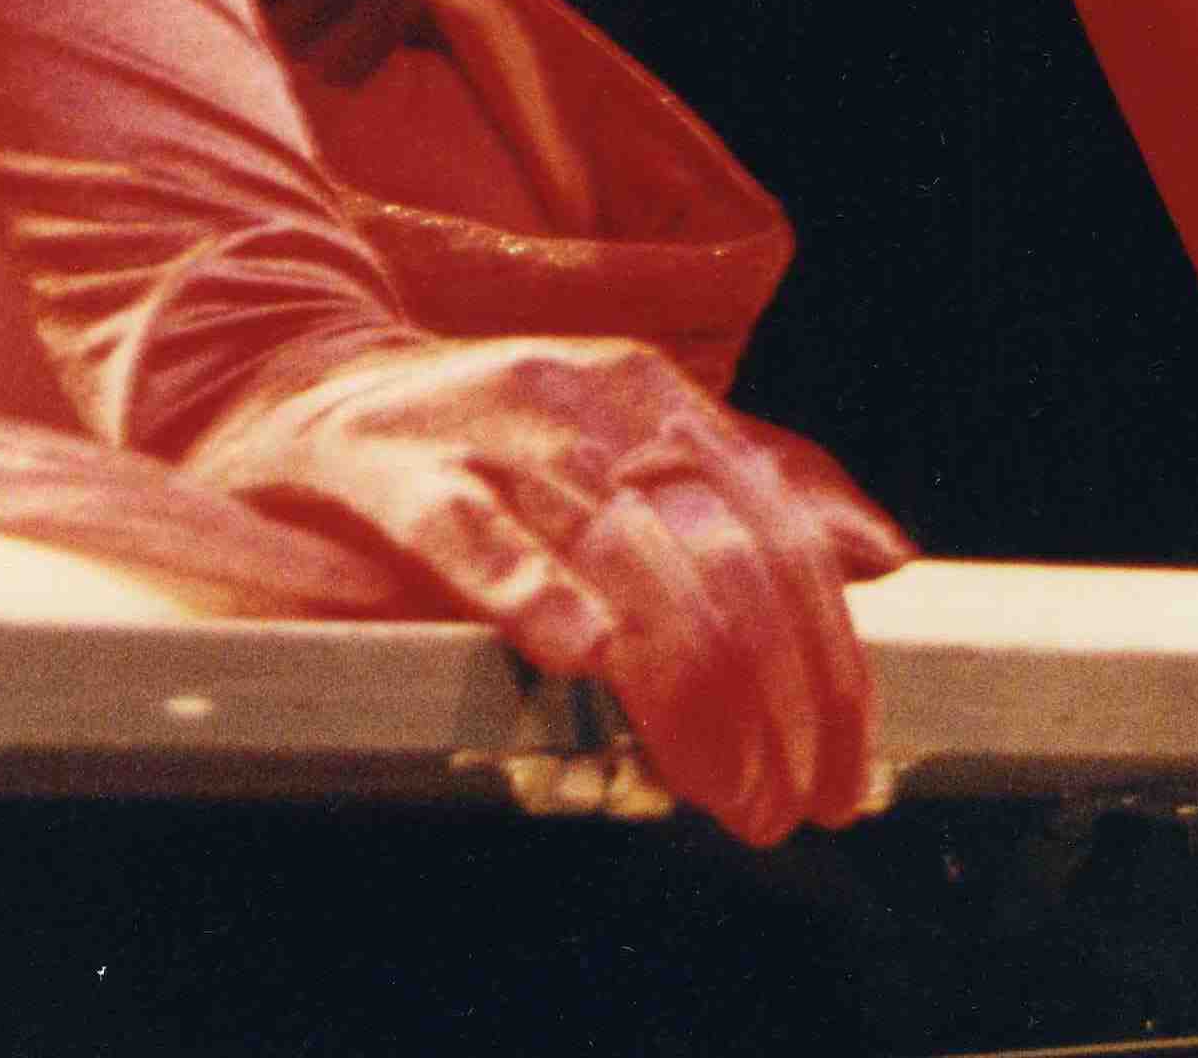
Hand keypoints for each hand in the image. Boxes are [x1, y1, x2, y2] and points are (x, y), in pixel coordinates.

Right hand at [185, 333, 915, 841]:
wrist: (314, 391)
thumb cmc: (495, 443)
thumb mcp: (629, 445)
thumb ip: (746, 494)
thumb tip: (883, 554)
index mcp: (657, 398)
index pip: (775, 531)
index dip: (823, 659)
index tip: (843, 771)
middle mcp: (591, 401)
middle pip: (714, 551)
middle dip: (768, 693)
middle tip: (781, 805)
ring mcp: (495, 432)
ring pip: (616, 552)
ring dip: (683, 681)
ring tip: (720, 784)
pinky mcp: (402, 470)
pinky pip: (471, 529)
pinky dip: (528, 585)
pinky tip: (577, 649)